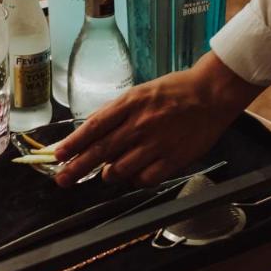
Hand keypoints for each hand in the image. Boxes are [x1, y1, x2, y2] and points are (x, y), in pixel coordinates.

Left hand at [53, 52, 263, 187]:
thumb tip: (90, 130)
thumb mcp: (139, 93)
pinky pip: (145, 179)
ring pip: (120, 170)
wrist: (211, 93)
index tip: (58, 156)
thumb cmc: (174, 91)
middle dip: (77, 168)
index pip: (93, 128)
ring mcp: (157, 143)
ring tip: (108, 173)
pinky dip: (135, 180)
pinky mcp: (174, 159)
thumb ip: (115, 112)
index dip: (73, 144)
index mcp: (129, 104)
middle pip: (100, 152)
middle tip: (62, 179)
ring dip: (109, 174)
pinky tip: (134, 174)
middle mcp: (140, 124)